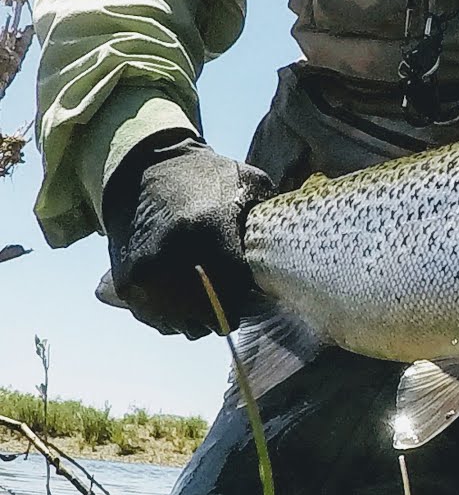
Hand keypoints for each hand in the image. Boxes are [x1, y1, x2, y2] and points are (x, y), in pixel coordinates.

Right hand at [102, 129, 274, 338]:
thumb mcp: (246, 183)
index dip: (247, 295)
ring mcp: (145, 276)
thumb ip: (270, 218)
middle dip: (226, 310)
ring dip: (199, 316)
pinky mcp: (126, 286)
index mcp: (207, 229)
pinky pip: (159, 322)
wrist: (141, 169)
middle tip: (229, 292)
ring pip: (186, 325)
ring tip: (204, 289)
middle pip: (212, 317)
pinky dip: (173, 315)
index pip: (237, 292)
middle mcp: (170, 257)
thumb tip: (294, 252)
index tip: (250, 286)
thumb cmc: (205, 178)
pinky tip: (181, 291)